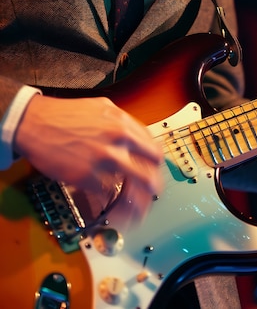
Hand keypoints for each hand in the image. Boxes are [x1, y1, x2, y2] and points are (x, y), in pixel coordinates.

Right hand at [14, 94, 163, 219]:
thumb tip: (138, 141)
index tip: (155, 173)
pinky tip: (112, 207)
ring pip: (132, 190)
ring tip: (138, 212)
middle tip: (152, 196)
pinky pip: (107, 196)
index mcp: (123, 123)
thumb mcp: (103, 108)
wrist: (36, 123)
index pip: (153, 150)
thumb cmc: (66, 115)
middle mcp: (118, 141)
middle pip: (149, 172)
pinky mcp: (86, 178)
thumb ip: (123, 124)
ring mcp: (103, 161)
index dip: (156, 165)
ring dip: (137, 204)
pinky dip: (111, 203)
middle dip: (153, 188)